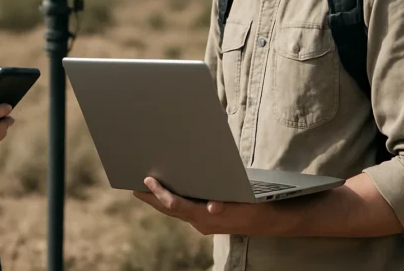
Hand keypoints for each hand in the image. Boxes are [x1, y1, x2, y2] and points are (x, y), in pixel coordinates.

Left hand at [132, 177, 274, 235]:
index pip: (177, 206)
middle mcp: (201, 223)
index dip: (160, 194)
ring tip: (144, 188)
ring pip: (175, 212)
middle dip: (151, 198)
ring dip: (158, 201)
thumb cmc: (254, 207)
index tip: (148, 180)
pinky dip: (173, 202)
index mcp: (207, 218)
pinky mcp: (207, 220)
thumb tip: (213, 206)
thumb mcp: (243, 204)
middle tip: (133, 185)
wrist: (269, 220)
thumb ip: (226, 206)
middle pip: (170, 210)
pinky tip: (167, 193)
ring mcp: (203, 223)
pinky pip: (184, 211)